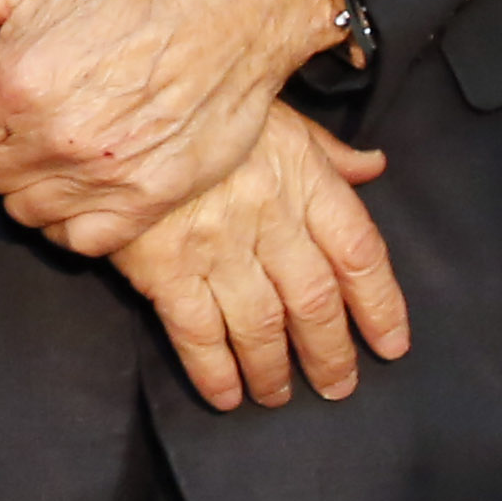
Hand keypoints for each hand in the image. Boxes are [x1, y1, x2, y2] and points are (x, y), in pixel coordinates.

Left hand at [0, 0, 350, 247]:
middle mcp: (54, 139)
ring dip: (26, 186)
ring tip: (49, 151)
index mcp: (13, 84)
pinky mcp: (151, 199)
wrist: (229, 3)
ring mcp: (104, 175)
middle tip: (16, 123)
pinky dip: (70, 221)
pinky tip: (78, 186)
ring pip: (24, 212)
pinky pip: (81, 240)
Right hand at [111, 104, 411, 408]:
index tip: (390, 344)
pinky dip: (214, 371)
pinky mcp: (164, 267)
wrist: (111, 105)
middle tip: (336, 387)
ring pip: (261, 325)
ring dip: (273, 370)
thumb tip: (373, 167)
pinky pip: (198, 332)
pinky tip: (225, 395)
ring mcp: (216, 246)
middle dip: (329, 354)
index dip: (381, 306)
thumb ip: (325, 150)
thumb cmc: (196, 107)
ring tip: (277, 395)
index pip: (360, 254)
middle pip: (314, 302)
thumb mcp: (272, 112)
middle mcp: (268, 218)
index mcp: (302, 178)